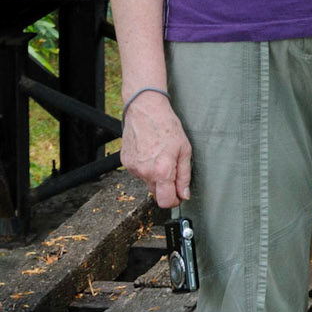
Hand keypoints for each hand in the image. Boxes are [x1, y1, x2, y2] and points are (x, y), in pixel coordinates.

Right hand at [120, 92, 192, 207]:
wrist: (145, 110)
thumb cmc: (167, 126)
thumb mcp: (184, 150)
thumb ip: (184, 176)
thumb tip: (184, 194)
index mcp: (162, 170)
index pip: (165, 201)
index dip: (174, 201)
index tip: (179, 196)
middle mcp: (145, 172)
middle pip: (156, 193)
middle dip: (166, 186)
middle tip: (172, 168)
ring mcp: (133, 168)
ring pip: (147, 182)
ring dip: (155, 175)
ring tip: (160, 155)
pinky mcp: (126, 163)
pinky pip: (138, 172)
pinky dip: (145, 167)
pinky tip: (150, 152)